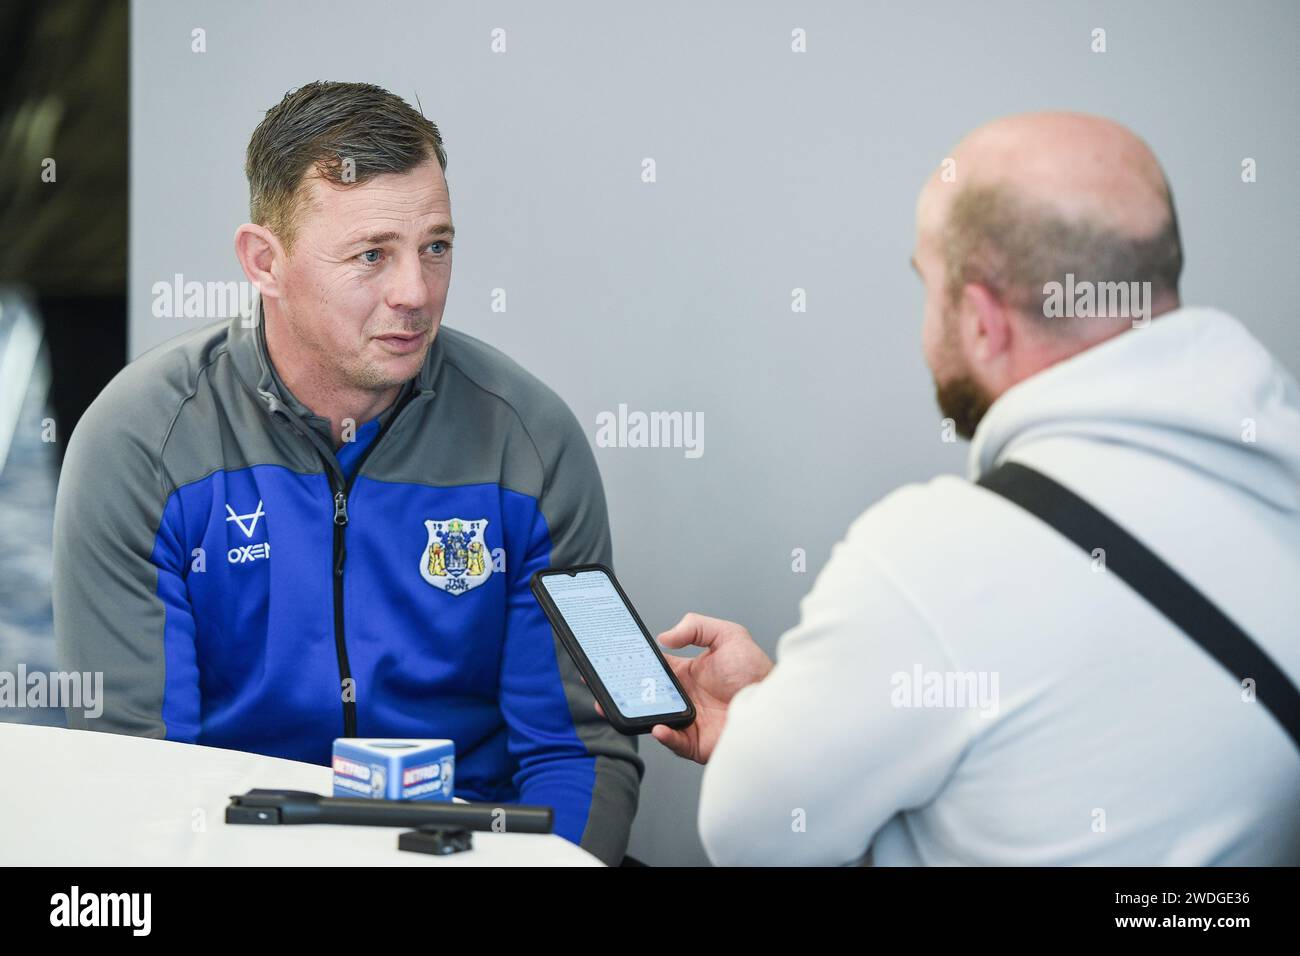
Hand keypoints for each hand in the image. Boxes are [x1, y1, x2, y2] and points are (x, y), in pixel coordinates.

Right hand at [593, 613, 772, 763]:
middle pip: (644, 695)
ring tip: (615, 705)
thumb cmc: (757, 673)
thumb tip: (664, 637)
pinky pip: (674, 741)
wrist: (777, 704)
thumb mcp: (729, 636)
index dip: (631, 663)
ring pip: (651, 718)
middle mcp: (684, 697)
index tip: (611, 657)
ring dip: (632, 713)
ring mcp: (688, 721)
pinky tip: (659, 726)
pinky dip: (664, 735)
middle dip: (619, 690)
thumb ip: (697, 626)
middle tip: (598, 683)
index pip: (652, 668)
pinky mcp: (697, 743)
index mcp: (687, 673)